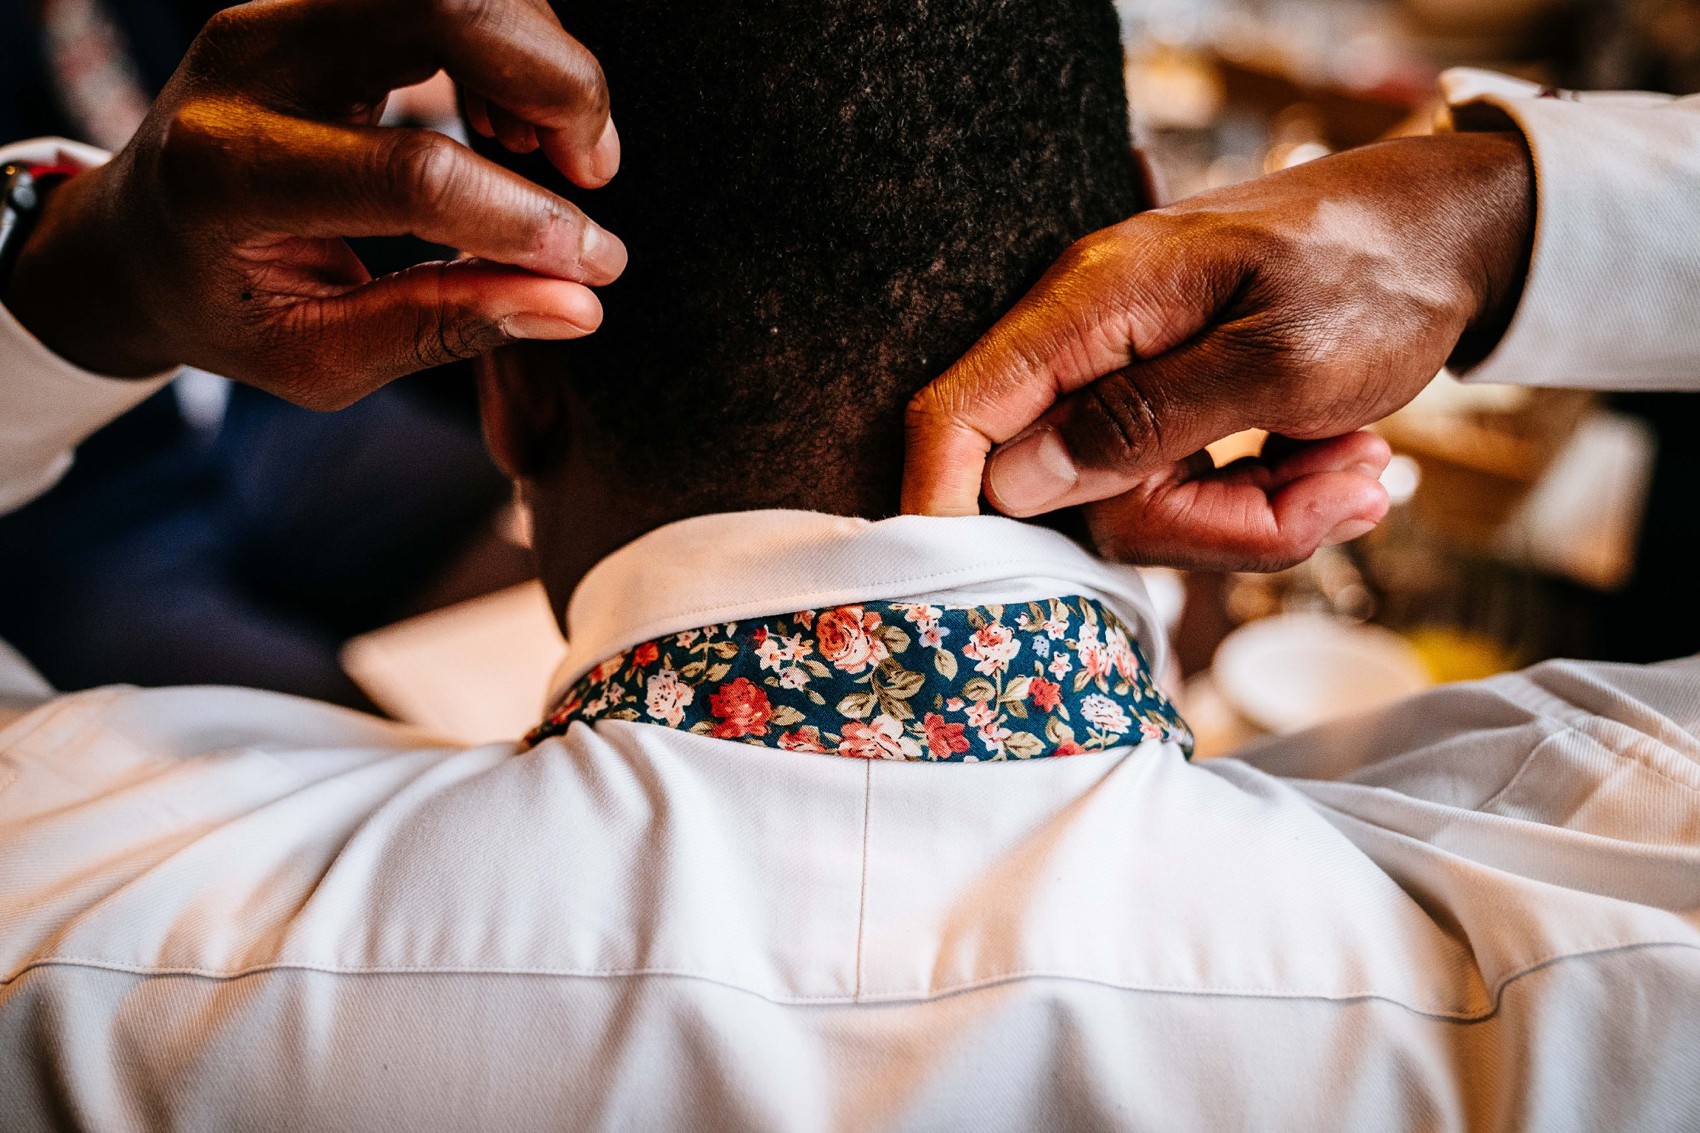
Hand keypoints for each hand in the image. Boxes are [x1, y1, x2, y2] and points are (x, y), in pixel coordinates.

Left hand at [3, 0, 624, 407]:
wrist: (137, 239)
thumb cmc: (226, 310)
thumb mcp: (322, 355)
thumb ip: (444, 326)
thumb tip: (576, 305)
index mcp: (229, 175)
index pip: (414, 174)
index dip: (529, 220)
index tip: (596, 264)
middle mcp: (249, 64)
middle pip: (445, 11)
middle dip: (559, 88)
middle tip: (593, 172)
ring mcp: (282, 10)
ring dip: (542, 57)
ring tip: (554, 152)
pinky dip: (509, 39)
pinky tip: (508, 119)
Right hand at [903, 130, 1533, 569]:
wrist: (1453, 227)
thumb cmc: (1379, 274)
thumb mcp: (1280, 361)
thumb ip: (1143, 421)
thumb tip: (1018, 483)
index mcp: (1096, 306)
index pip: (963, 411)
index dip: (943, 504)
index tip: (971, 589)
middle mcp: (1093, 338)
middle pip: (1076, 491)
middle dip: (1207, 525)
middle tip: (1339, 496)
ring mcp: (1126, 370)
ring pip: (1139, 501)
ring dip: (1257, 511)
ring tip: (1363, 467)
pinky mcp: (1166, 399)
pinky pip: (1180, 484)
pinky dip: (1264, 494)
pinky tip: (1342, 459)